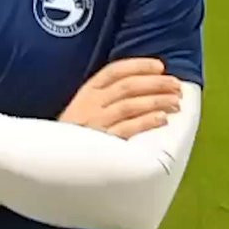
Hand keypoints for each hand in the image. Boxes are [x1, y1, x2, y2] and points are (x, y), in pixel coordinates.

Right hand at [59, 58, 181, 139]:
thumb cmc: (75, 135)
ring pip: (130, 105)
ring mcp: (95, 123)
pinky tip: (162, 120)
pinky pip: (127, 129)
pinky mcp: (101, 144)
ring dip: (157, 101)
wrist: (52, 162)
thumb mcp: (83, 109)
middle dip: (156, 83)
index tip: (160, 66)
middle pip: (128, 86)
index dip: (139, 66)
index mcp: (87, 92)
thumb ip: (106, 96)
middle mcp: (90, 104)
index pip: (115, 70)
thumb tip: (143, 85)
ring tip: (176, 103)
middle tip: (176, 85)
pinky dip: (146, 122)